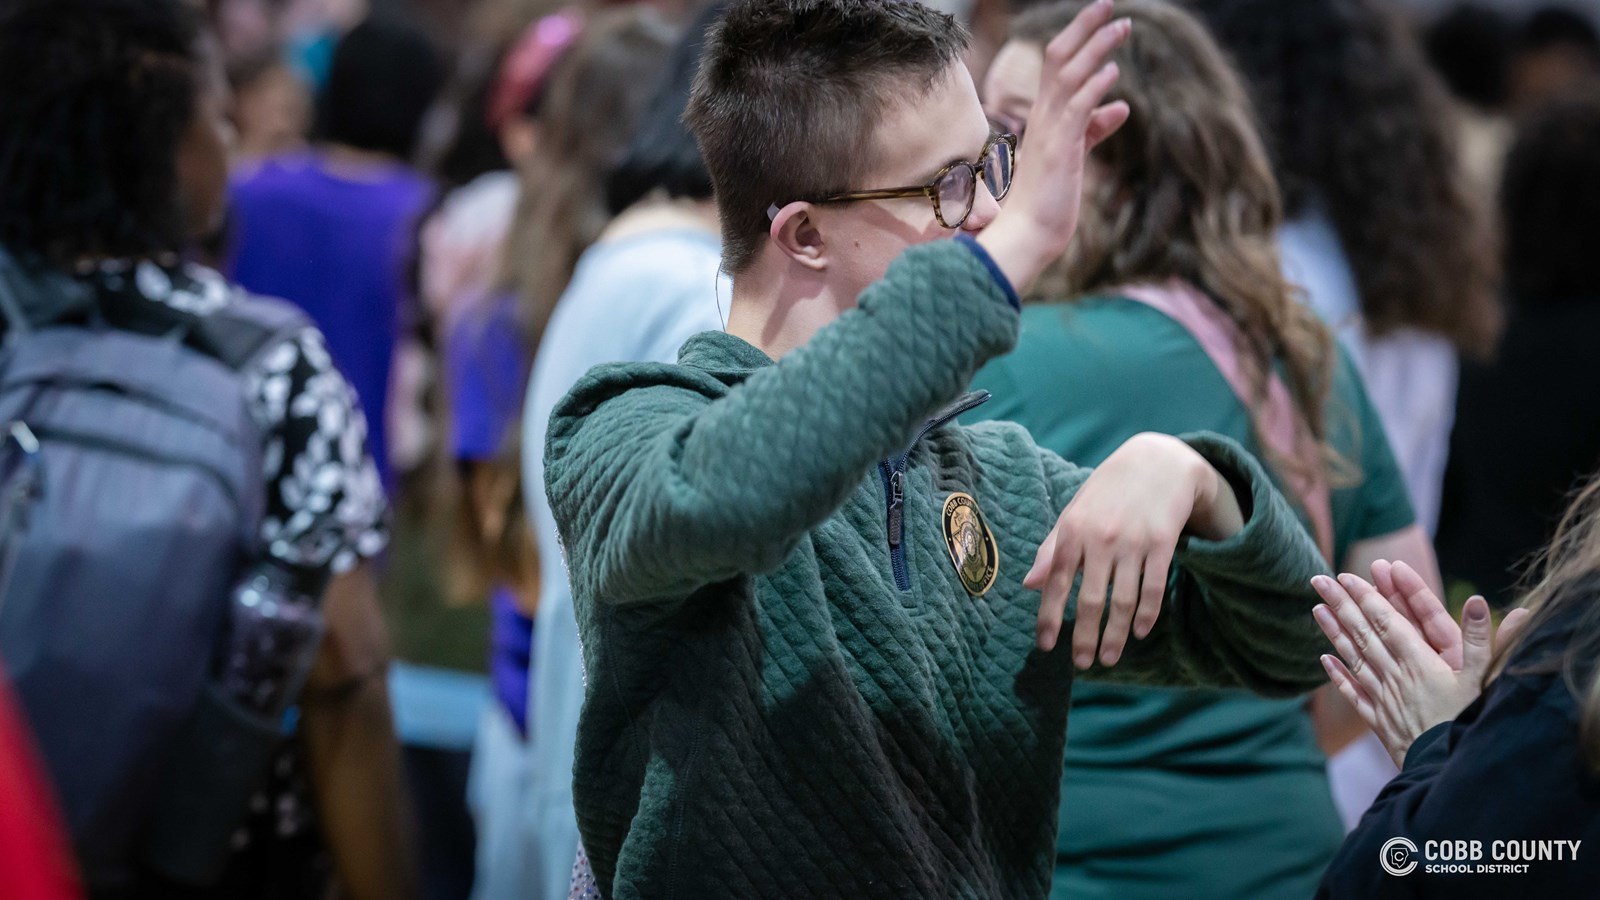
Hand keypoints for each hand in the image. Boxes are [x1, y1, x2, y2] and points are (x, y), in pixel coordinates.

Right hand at [977, 0, 1130, 290]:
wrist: (1027, 236)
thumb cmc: (1049, 204)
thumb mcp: (1077, 158)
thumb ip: (1095, 129)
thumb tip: (1120, 108)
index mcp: (1045, 119)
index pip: (1059, 68)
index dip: (1081, 41)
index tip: (1103, 20)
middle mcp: (1043, 117)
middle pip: (1059, 57)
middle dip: (1085, 28)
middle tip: (1110, 4)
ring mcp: (1049, 131)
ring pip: (1069, 75)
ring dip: (1096, 48)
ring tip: (1123, 25)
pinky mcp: (1060, 149)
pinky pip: (1076, 108)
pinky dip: (1094, 86)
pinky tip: (1113, 71)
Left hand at [1025, 433, 1242, 666]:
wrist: (1157, 461)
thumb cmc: (1106, 493)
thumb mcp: (1073, 513)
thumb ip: (1050, 550)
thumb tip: (1027, 585)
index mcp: (1072, 531)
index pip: (1055, 582)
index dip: (1048, 616)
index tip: (1044, 645)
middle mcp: (1100, 538)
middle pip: (1090, 599)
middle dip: (1084, 636)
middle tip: (1080, 664)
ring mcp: (1133, 541)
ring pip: (1124, 600)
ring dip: (1117, 634)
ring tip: (1108, 658)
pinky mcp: (1163, 543)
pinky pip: (1154, 587)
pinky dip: (1148, 614)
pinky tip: (1141, 633)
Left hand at [1311, 571, 1530, 766]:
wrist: (1448, 773)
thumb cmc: (1471, 725)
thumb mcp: (1485, 681)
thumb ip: (1483, 640)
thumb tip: (1480, 601)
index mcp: (1419, 662)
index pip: (1387, 621)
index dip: (1367, 597)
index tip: (1346, 577)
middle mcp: (1395, 676)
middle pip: (1364, 634)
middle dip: (1342, 604)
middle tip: (1318, 580)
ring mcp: (1384, 699)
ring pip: (1354, 659)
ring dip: (1334, 632)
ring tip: (1316, 609)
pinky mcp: (1380, 721)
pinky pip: (1354, 694)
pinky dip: (1338, 675)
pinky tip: (1324, 660)